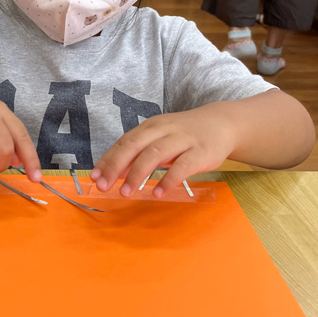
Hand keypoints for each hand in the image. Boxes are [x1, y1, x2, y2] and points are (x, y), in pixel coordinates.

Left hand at [90, 108, 236, 197]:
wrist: (222, 123)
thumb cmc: (185, 134)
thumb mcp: (160, 138)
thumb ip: (139, 153)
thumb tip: (114, 171)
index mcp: (150, 126)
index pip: (124, 142)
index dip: (108, 159)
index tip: (95, 177)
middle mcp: (163, 130)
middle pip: (135, 145)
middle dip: (116, 166)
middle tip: (104, 186)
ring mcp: (182, 139)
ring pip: (155, 154)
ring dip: (138, 174)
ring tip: (126, 193)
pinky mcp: (200, 152)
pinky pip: (182, 166)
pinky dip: (169, 180)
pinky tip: (158, 193)